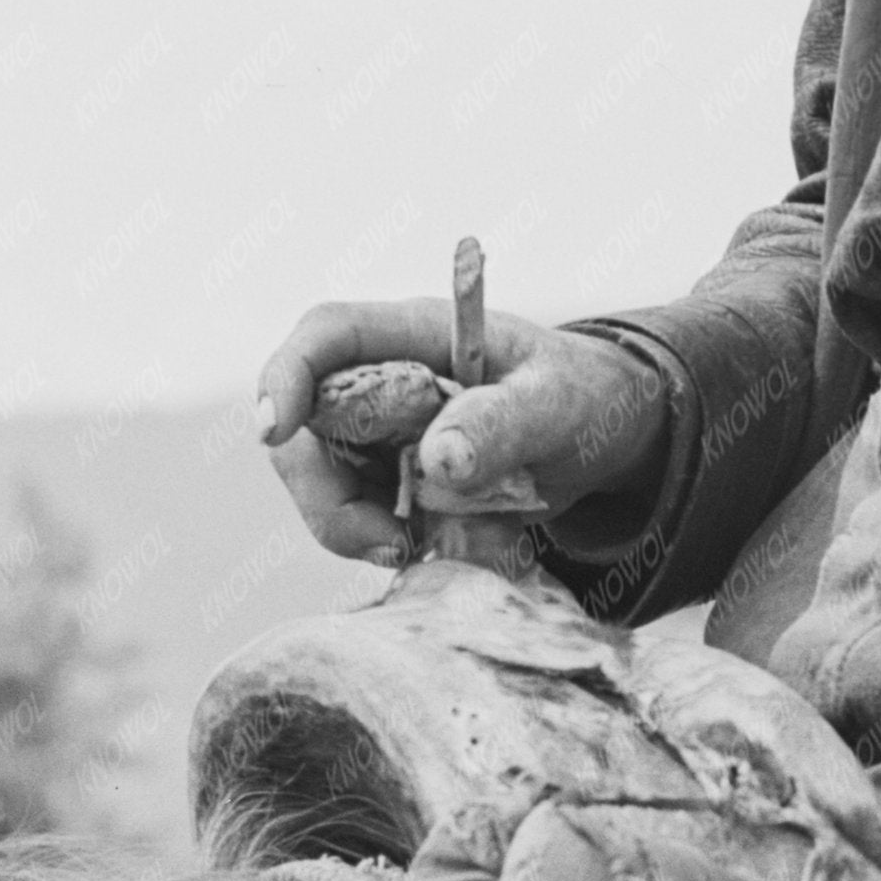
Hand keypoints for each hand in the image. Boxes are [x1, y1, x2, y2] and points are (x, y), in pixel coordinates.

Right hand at [253, 297, 675, 565]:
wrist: (606, 439)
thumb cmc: (580, 395)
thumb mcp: (556, 403)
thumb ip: (502, 423)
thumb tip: (440, 461)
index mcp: (414, 334)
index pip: (327, 336)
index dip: (286, 376)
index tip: (275, 429)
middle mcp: (379, 383)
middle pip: (304, 431)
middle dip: (326, 496)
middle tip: (390, 544)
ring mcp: (378, 436)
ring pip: (327, 490)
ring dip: (367, 532)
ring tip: (443, 544)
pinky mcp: (389, 484)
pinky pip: (366, 524)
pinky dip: (403, 545)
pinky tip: (465, 543)